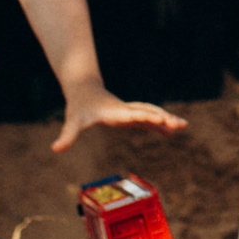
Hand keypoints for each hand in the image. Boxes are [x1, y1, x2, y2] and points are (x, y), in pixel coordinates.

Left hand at [50, 91, 188, 155]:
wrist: (84, 89)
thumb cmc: (79, 107)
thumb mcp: (73, 121)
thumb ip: (67, 135)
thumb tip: (55, 149)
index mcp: (115, 112)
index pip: (133, 115)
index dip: (146, 118)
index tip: (160, 120)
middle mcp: (126, 110)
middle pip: (149, 112)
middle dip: (164, 118)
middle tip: (180, 124)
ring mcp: (130, 111)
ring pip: (152, 113)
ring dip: (167, 119)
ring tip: (183, 126)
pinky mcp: (130, 114)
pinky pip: (149, 118)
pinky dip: (160, 123)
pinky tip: (170, 131)